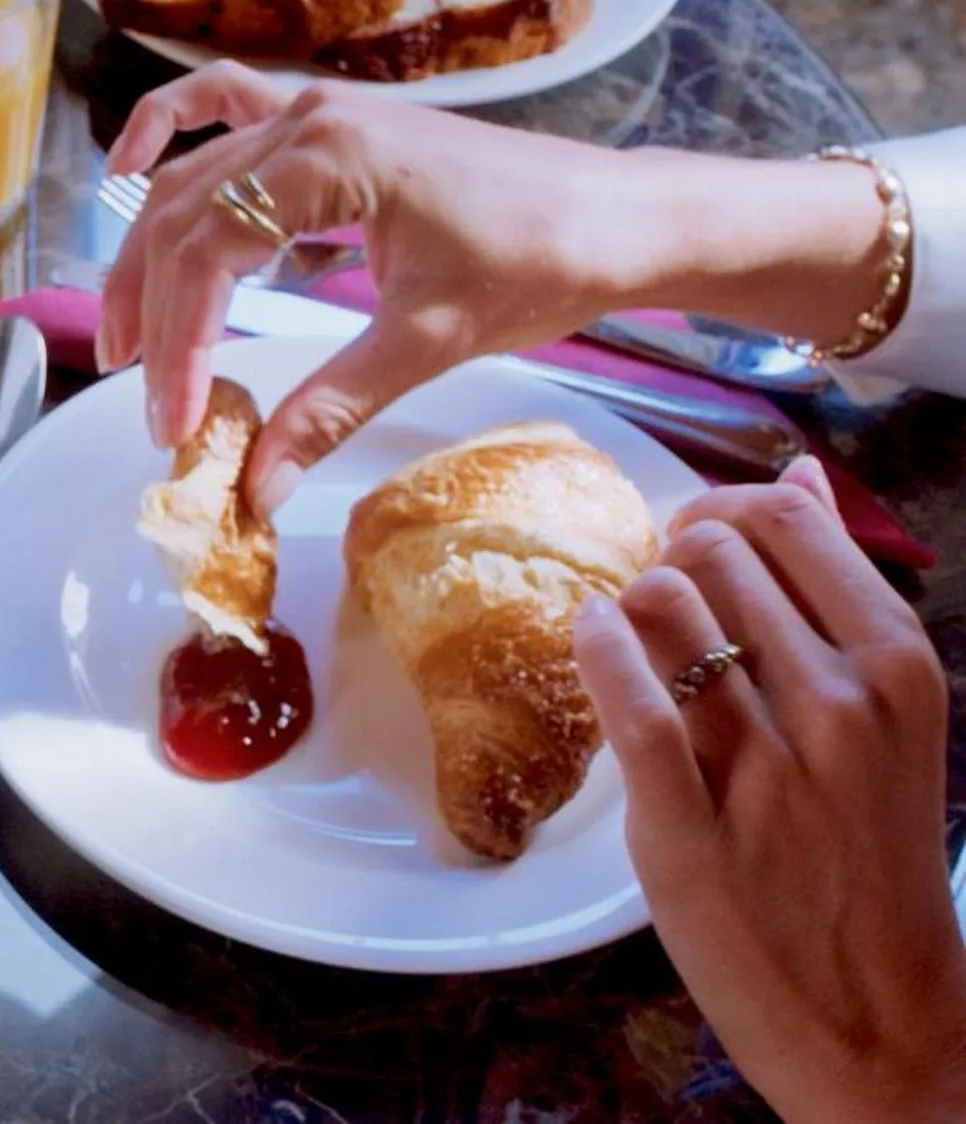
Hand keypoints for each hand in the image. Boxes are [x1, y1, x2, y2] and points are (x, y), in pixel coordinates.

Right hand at [97, 63, 649, 508]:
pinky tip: (129, 166)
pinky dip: (169, 133)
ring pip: (192, 183)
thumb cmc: (539, 263)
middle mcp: (307, 118)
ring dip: (148, 257)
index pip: (209, 253)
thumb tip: (256, 487)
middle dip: (154, 316)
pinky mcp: (331, 126)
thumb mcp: (425, 342)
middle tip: (147, 402)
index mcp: (329, 155)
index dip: (181, 345)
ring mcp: (315, 113)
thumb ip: (326, 409)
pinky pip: (224, 109)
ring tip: (128, 339)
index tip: (176, 423)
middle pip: (184, 219)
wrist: (621, 216)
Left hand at [573, 458, 965, 1123]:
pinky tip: (590, 640)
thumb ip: (836, 590)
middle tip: (664, 608)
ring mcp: (766, 765)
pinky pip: (626, 699)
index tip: (700, 549)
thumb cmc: (870, 847)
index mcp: (895, 664)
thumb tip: (801, 474)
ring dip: (629, 611)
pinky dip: (596, 650)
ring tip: (638, 649)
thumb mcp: (888, 710)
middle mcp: (839, 703)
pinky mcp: (688, 825)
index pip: (784, 520)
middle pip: (708, 553)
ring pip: (659, 608)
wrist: (880, 1012)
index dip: (719, 516)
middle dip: (669, 561)